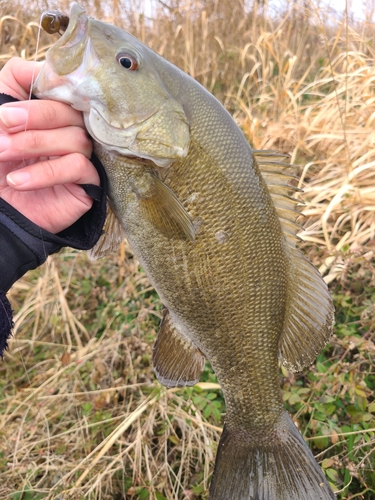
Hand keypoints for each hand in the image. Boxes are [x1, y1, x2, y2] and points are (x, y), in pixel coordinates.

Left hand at [0, 57, 99, 233]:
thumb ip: (13, 86)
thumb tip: (40, 70)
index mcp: (52, 111)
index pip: (63, 86)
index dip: (44, 88)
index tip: (10, 107)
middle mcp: (72, 130)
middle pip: (71, 111)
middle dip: (33, 116)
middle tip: (2, 126)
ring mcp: (83, 156)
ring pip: (76, 138)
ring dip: (34, 144)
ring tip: (3, 154)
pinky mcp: (88, 182)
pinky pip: (78, 167)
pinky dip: (45, 172)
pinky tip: (19, 181)